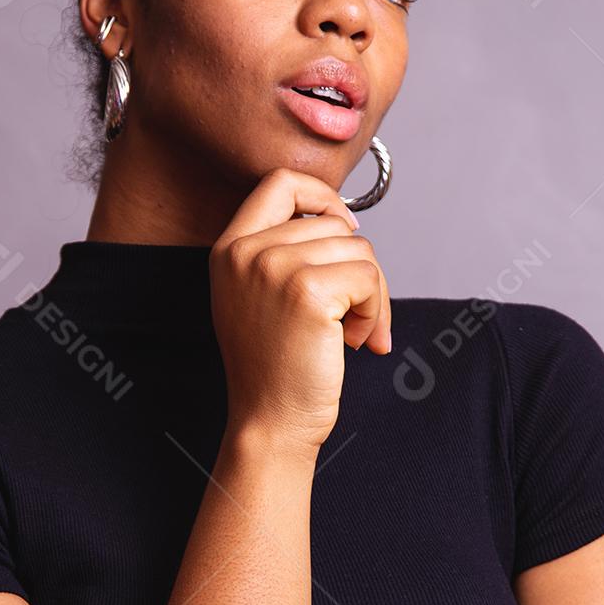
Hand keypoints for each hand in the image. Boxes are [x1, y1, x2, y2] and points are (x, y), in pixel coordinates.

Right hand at [209, 167, 392, 453]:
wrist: (270, 423)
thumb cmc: (274, 368)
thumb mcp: (259, 297)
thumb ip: (283, 251)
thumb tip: (344, 219)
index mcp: (229, 248)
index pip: (281, 182)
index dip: (323, 195)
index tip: (344, 228)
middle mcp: (247, 252)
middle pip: (334, 222)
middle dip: (357, 266)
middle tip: (350, 314)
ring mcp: (274, 268)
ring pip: (359, 249)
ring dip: (369, 294)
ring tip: (347, 333)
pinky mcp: (308, 291)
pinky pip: (368, 277)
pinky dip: (374, 311)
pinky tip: (354, 341)